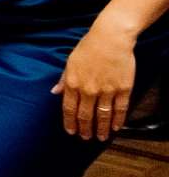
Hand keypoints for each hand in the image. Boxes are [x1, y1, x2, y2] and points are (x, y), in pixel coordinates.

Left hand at [56, 17, 138, 139]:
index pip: (69, 109)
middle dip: (85, 129)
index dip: (70, 122)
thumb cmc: (88, 47)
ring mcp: (107, 90)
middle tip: (85, 138)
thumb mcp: (70, 62)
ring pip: (103, 116)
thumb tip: (54, 92)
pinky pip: (120, 109)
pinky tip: (116, 128)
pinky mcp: (123, 89)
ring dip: (101, 129)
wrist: (111, 38)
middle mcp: (88, 90)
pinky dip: (118, 120)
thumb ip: (63, 80)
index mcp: (73, 83)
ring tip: (101, 137)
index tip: (71, 132)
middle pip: (85, 115)